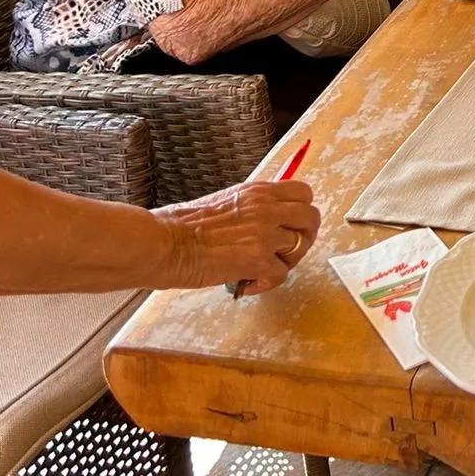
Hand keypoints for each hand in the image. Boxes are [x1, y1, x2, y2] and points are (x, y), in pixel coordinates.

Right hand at [151, 178, 320, 295]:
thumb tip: (270, 219)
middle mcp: (266, 209)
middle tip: (286, 252)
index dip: (302, 211)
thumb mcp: (226, 202)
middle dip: (304, 237)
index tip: (292, 225)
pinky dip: (267, 283)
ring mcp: (264, 234)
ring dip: (284, 263)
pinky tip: (247, 283)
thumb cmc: (182, 226)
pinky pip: (282, 274)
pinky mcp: (258, 260)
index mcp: (257, 192)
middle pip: (312, 218)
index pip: (303, 192)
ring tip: (261, 269)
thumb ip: (253, 207)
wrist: (163, 243)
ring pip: (300, 248)